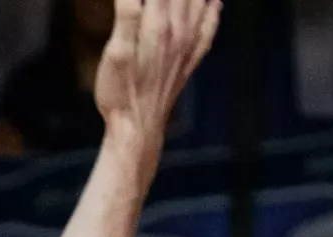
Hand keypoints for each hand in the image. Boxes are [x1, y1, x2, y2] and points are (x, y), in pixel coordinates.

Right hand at [94, 0, 220, 141]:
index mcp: (159, 24)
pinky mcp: (187, 62)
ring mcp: (186, 47)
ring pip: (200, 4)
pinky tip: (216, 4)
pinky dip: (212, 13)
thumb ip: (127, 14)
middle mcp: (178, 31)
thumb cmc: (121, 92)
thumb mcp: (116, 50)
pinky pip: (207, 31)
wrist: (138, 129)